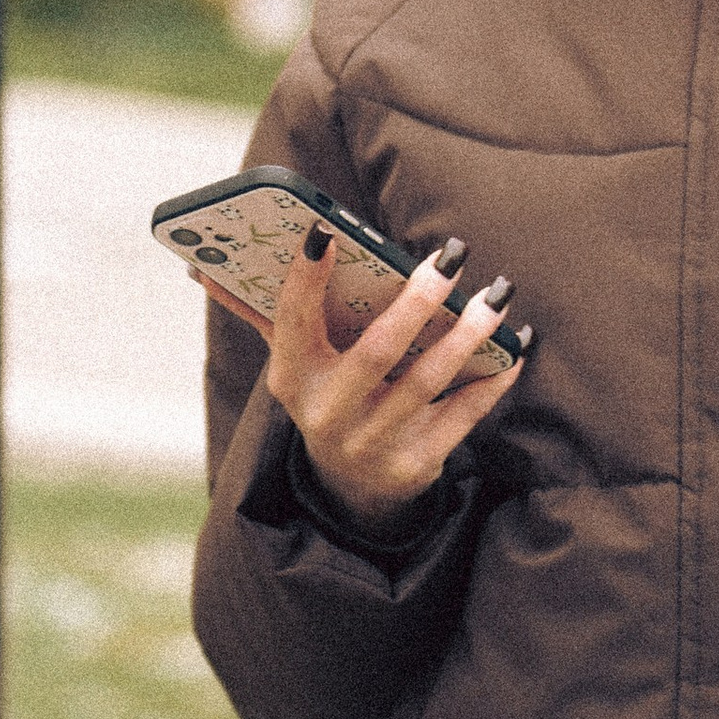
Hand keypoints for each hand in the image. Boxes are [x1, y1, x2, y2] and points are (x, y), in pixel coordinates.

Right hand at [208, 230, 527, 526]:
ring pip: (426, 381)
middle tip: (450, 256)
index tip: (327, 231)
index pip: (291, 323)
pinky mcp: (414, 466)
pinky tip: (517, 347)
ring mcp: (371, 443)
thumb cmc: (328, 393)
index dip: (305, 278)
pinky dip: (491, 380)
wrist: (352, 487)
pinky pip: (462, 418)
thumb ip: (263, 311)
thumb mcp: (293, 361)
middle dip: (415, 301)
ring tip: (496, 294)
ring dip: (467, 335)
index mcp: (292, 379)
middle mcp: (326, 414)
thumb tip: (200, 267)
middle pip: (375, 351)